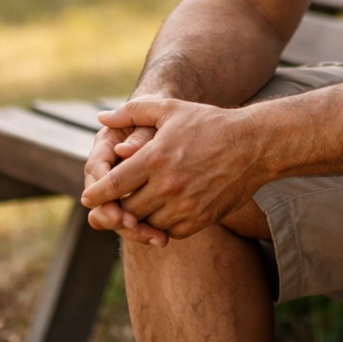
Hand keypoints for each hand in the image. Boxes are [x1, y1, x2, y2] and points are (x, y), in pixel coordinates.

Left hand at [81, 97, 266, 240]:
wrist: (253, 144)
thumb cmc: (209, 123)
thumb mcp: (171, 109)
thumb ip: (133, 112)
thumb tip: (101, 119)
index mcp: (155, 158)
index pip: (112, 185)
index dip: (96, 193)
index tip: (89, 196)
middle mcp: (167, 185)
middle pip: (126, 209)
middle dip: (117, 206)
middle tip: (114, 202)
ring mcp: (185, 205)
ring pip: (146, 224)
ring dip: (139, 217)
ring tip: (139, 206)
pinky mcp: (200, 218)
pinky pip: (169, 232)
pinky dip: (161, 226)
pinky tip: (164, 211)